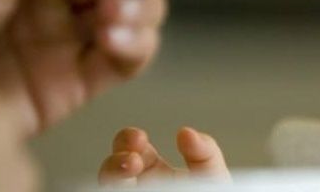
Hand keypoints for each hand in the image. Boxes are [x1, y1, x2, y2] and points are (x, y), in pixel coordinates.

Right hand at [98, 126, 230, 185]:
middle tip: (132, 162)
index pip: (131, 148)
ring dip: (112, 181)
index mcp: (154, 170)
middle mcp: (138, 188)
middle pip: (110, 172)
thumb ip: (204, 152)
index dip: (129, 140)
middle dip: (115, 163)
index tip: (139, 138)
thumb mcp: (212, 174)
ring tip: (129, 176)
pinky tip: (131, 191)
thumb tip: (186, 133)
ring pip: (107, 191)